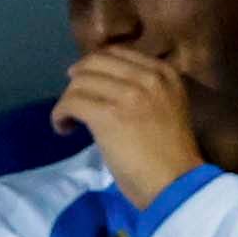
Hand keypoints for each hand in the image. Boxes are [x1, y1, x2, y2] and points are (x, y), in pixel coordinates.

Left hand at [53, 47, 208, 212]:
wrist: (177, 183)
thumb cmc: (171, 157)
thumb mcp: (167, 109)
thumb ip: (145, 93)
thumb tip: (106, 88)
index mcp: (164, 74)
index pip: (117, 53)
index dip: (94, 67)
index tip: (85, 84)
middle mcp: (148, 77)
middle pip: (95, 63)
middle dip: (77, 81)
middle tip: (72, 102)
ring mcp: (129, 94)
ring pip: (80, 82)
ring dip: (66, 102)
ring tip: (68, 121)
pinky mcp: (109, 115)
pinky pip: (71, 103)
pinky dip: (60, 115)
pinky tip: (63, 128)